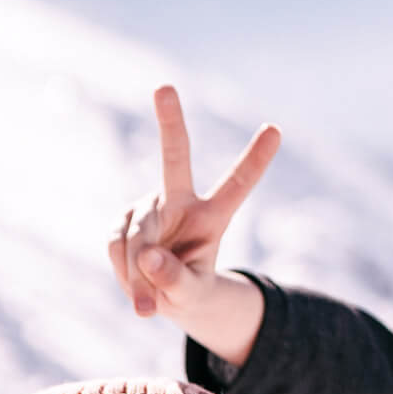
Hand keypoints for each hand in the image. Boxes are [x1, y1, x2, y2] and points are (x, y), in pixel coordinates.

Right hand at [108, 85, 278, 356]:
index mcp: (213, 216)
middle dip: (169, 123)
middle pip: (174, 157)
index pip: (237, 185)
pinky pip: (117, 244)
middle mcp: (180, 201)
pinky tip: (134, 287)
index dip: (255, 160)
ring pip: (138, 232)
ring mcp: (149, 208)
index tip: (275, 130)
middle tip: (165, 88)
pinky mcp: (122, 221)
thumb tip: (148, 256)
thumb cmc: (188, 290)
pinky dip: (122, 271)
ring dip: (137, 272)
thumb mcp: (192, 296)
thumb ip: (176, 280)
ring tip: (148, 306)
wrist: (161, 297)